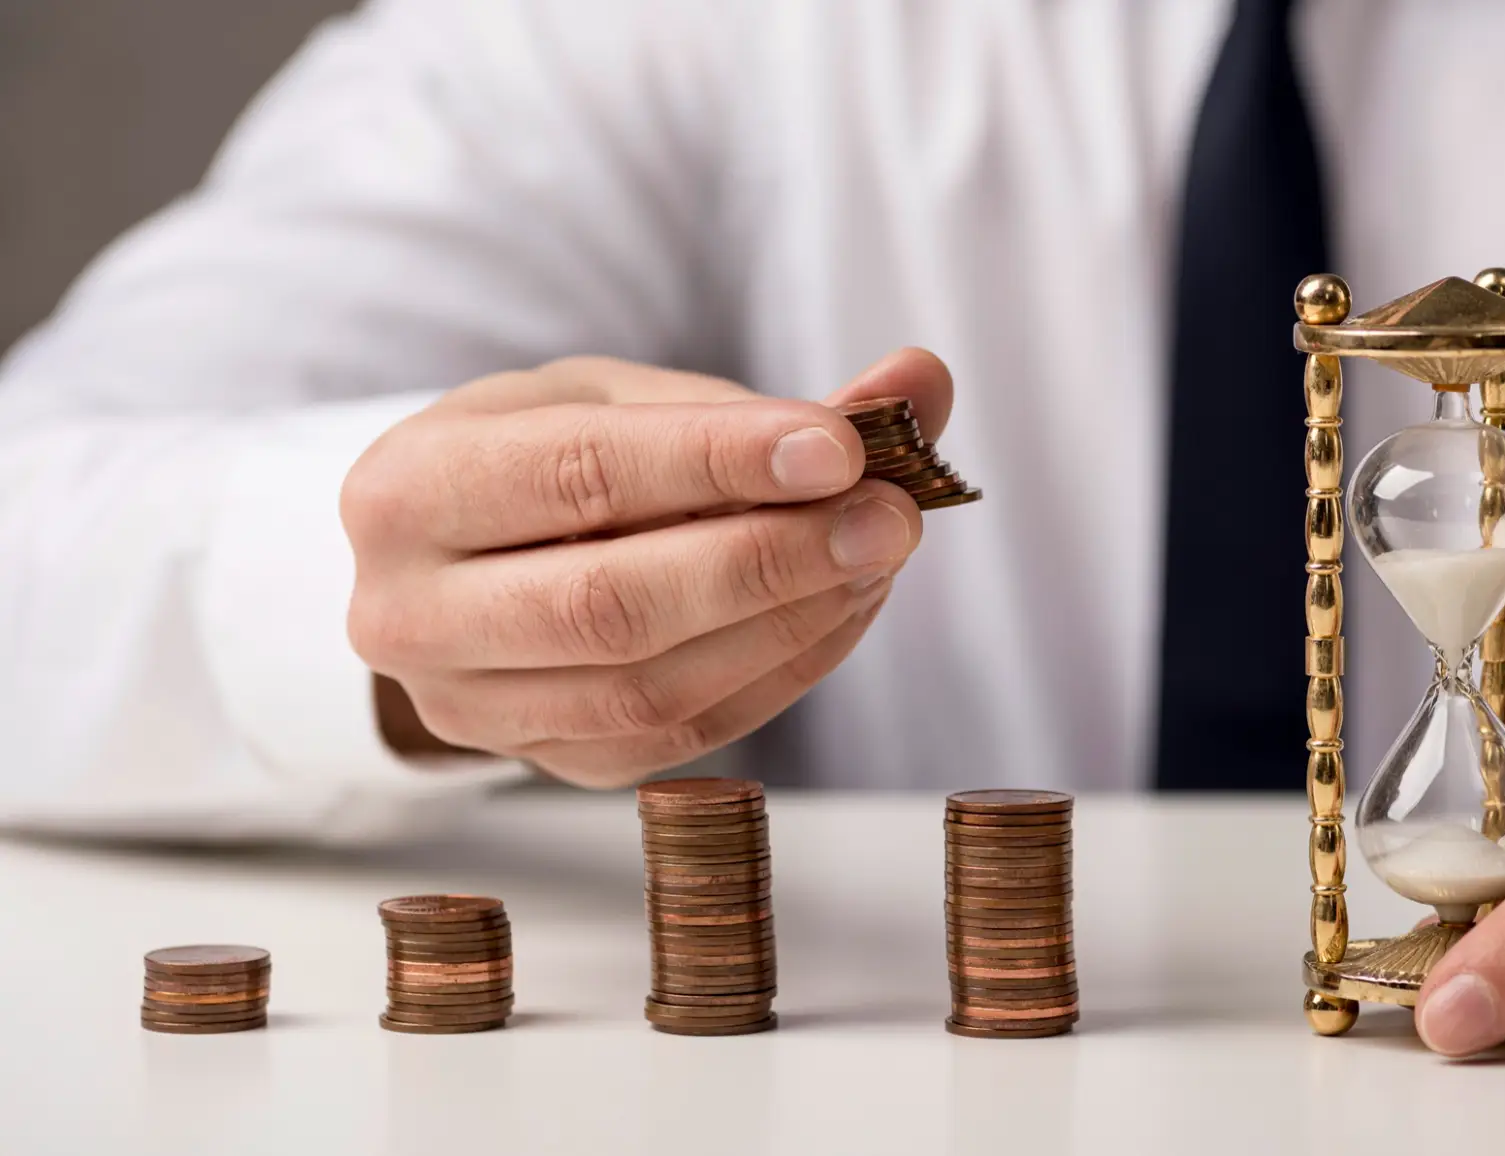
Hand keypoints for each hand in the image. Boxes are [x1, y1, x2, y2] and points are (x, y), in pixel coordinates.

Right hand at [342, 348, 952, 785]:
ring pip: (651, 689)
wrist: (463, 563)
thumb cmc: (544, 460)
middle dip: (771, 560)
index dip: (716, 463)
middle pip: (611, 604)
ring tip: (878, 556)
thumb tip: (921, 380)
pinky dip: (783, 670)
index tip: (841, 447)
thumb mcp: (622, 399)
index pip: (576, 475)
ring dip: (793, 622)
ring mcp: (474, 711)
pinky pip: (684, 734)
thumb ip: (761, 401)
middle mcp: (411, 615)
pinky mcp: (551, 764)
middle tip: (891, 517)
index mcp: (407, 489)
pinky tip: (842, 607)